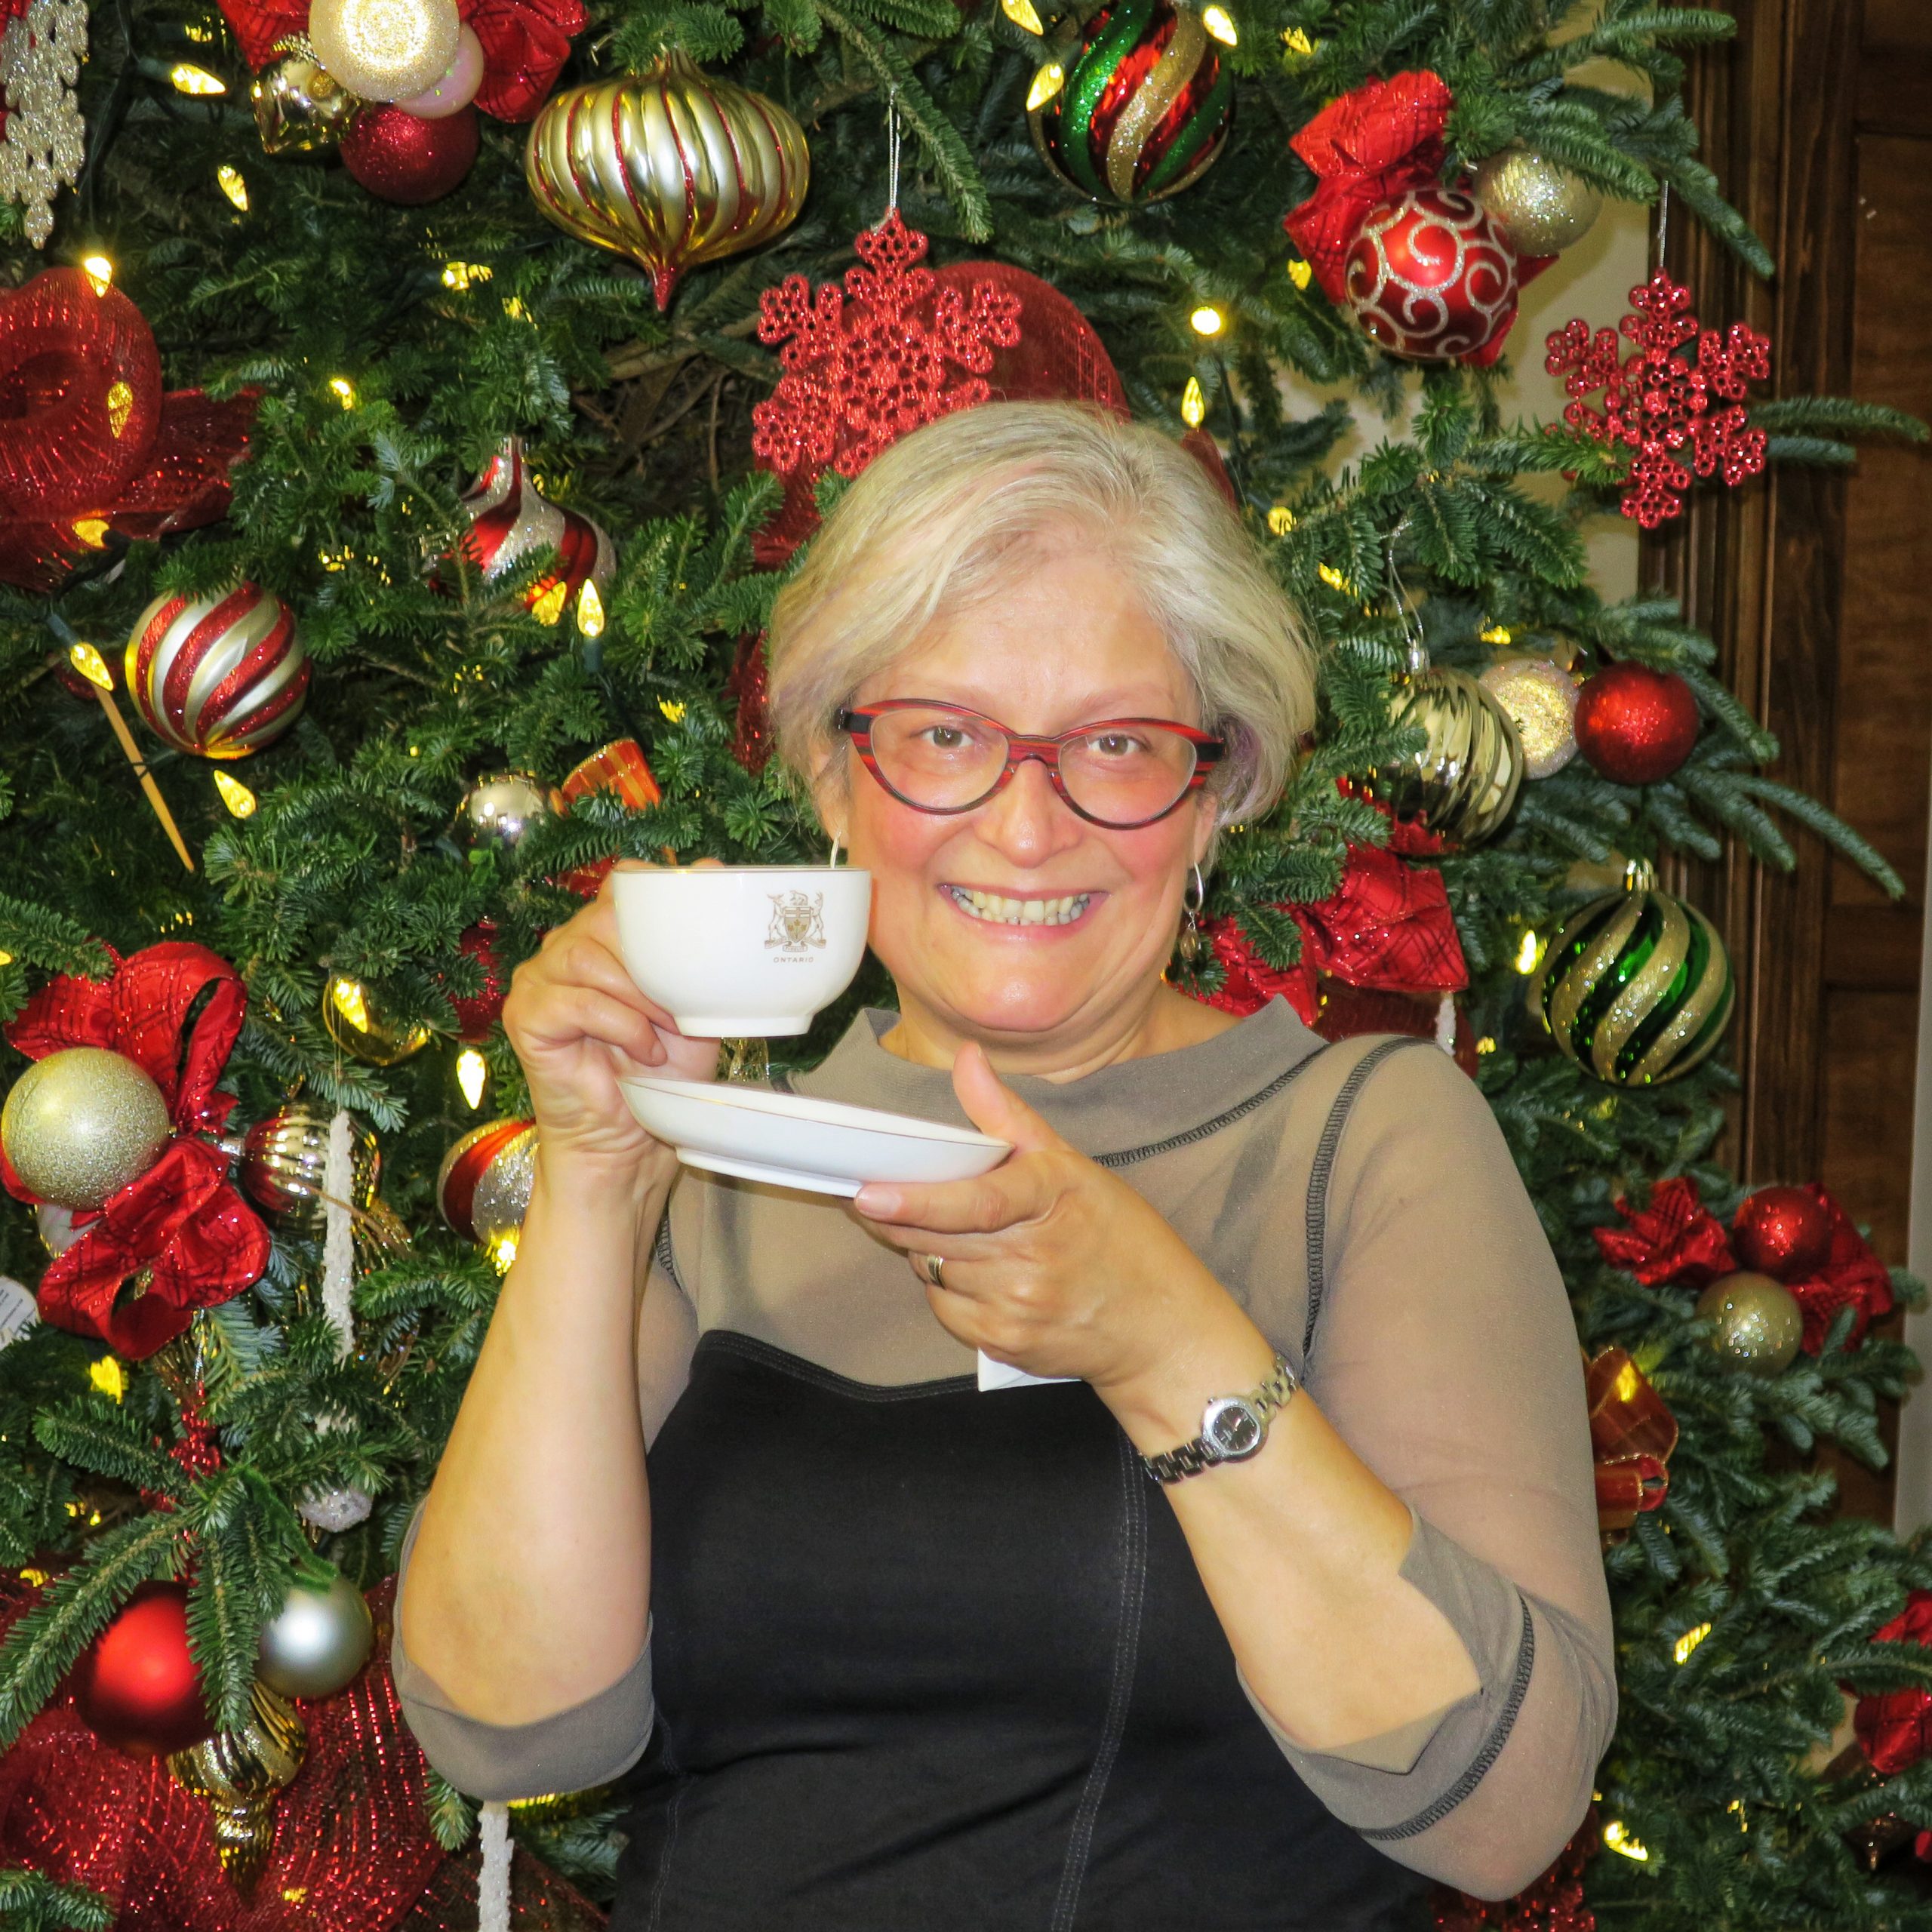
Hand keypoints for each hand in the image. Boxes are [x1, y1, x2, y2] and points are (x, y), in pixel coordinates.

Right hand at [500, 863, 718, 1189]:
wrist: (632, 1139)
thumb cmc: (663, 1072)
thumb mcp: (696, 1004)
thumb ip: (701, 948)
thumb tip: (716, 871)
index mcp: (605, 934)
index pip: (622, 885)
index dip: (657, 897)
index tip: (696, 926)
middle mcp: (566, 947)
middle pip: (607, 917)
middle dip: (654, 961)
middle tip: (682, 1006)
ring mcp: (539, 979)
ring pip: (589, 958)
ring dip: (640, 997)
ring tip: (664, 1033)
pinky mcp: (525, 1015)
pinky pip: (577, 1002)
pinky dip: (620, 1025)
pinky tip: (642, 1050)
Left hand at [851, 1043, 1242, 1397]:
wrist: (1161, 1329)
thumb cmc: (1120, 1239)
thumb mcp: (1074, 1167)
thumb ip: (1009, 1116)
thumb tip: (966, 1059)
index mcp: (1053, 1198)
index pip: (978, 1201)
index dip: (919, 1200)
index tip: (868, 1194)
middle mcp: (1034, 1258)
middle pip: (935, 1237)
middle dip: (896, 1216)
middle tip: (874, 1195)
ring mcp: (1019, 1307)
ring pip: (933, 1270)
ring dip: (927, 1249)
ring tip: (963, 1235)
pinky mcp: (1005, 1342)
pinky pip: (945, 1309)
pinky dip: (947, 1288)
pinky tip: (979, 1274)